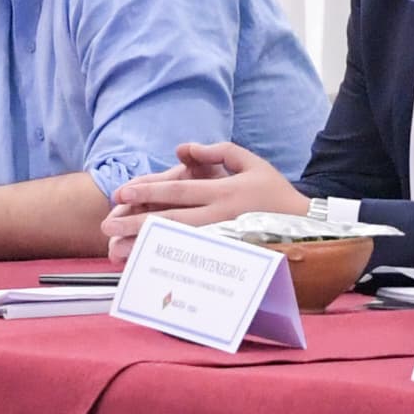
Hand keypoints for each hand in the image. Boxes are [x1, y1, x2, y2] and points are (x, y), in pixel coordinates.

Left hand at [101, 140, 297, 251]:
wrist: (306, 227)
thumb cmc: (275, 192)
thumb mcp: (251, 162)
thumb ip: (217, 151)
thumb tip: (181, 149)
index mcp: (224, 192)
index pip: (178, 192)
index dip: (148, 192)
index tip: (121, 193)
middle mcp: (220, 218)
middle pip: (170, 221)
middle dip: (135, 223)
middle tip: (107, 226)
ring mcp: (222, 242)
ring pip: (176, 244)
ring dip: (144, 246)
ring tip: (116, 249)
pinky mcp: (226, 259)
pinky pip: (190, 260)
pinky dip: (166, 261)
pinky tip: (147, 263)